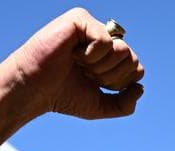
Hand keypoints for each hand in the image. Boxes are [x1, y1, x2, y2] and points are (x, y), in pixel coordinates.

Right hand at [2, 8, 144, 121]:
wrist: (33, 90)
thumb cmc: (62, 95)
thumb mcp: (100, 106)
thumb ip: (125, 104)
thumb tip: (140, 88)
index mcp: (110, 56)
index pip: (137, 68)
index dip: (119, 84)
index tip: (95, 84)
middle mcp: (103, 38)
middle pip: (132, 59)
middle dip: (110, 77)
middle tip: (85, 75)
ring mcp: (92, 27)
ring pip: (122, 50)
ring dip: (101, 68)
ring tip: (79, 65)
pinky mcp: (80, 19)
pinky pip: (105, 41)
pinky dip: (91, 56)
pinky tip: (73, 55)